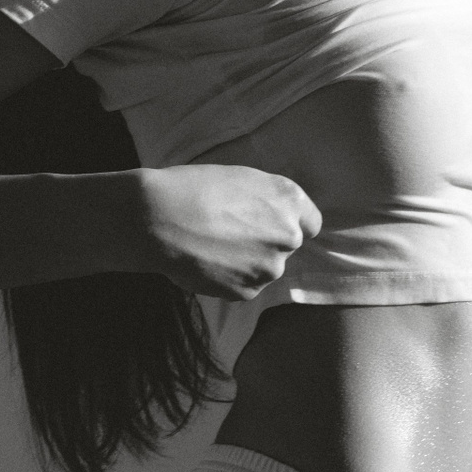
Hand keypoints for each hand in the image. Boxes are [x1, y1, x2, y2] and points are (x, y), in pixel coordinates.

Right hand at [126, 165, 323, 299]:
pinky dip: (229, 278)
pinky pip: (244, 286)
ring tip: (212, 246)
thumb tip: (277, 220)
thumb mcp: (243, 179)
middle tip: (230, 232)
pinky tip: (206, 262)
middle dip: (265, 242)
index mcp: (290, 201)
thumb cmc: (194, 188)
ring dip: (247, 262)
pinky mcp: (247, 291)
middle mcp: (289, 235)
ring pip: (265, 268)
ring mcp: (269, 268)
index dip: (290, 223)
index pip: (312, 223)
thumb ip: (270, 201)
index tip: (270, 223)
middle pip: (287, 246)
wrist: (159, 218)